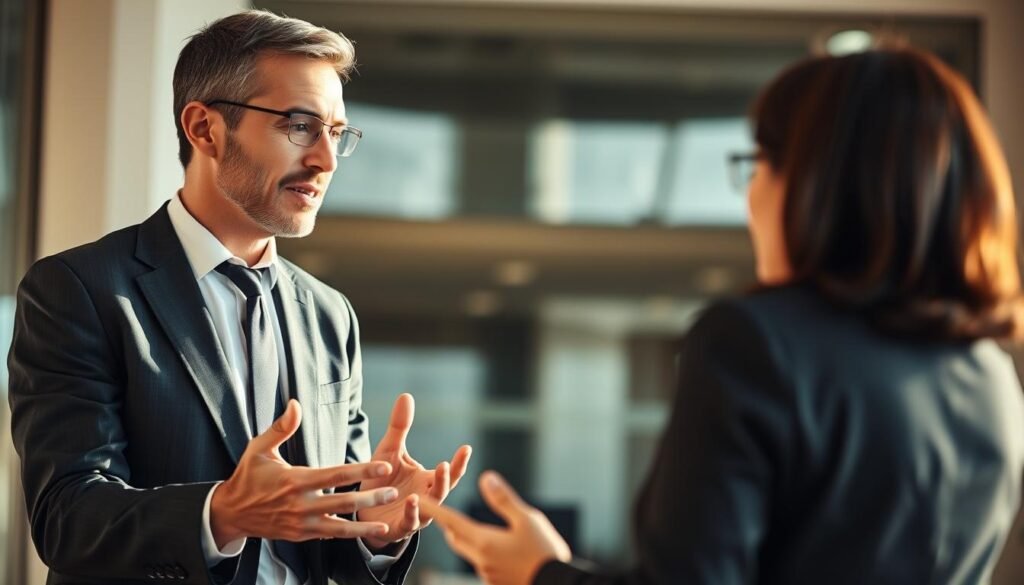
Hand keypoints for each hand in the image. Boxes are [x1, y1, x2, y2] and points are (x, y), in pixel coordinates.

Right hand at [210, 400, 398, 547]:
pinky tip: (363, 533)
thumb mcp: (259, 448)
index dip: (362, 471)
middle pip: (343, 503)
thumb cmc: (247, 477)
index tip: (384, 466)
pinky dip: (346, 536)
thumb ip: (281, 427)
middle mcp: (300, 504)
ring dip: (363, 526)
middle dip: (370, 498)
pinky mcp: (299, 535)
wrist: (230, 513)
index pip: (336, 475)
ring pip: (338, 526)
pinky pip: (327, 536)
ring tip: (385, 524)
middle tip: (393, 491)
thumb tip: (295, 404)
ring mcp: (300, 523)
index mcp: (295, 480)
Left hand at [358, 393, 471, 548]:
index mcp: (427, 480)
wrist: (363, 509)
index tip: (466, 448)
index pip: (449, 472)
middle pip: (442, 491)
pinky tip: (409, 504)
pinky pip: (408, 523)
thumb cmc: (383, 479)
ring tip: (420, 493)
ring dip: (427, 503)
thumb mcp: (390, 450)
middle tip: (444, 465)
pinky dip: (410, 515)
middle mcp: (426, 498)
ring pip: (428, 511)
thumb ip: (400, 427)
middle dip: (445, 480)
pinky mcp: (399, 527)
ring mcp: (415, 515)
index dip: (459, 462)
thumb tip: (407, 395)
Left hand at [421, 471, 571, 584]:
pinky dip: (484, 550)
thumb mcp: (527, 520)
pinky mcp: (498, 581)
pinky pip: (485, 563)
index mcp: (484, 541)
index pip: (451, 521)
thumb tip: (485, 478)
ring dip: (467, 538)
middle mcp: (481, 559)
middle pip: (456, 539)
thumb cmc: (544, 552)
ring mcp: (488, 573)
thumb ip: (504, 500)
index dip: (434, 509)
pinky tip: (500, 548)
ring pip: (470, 552)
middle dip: (449, 524)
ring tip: (473, 526)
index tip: (419, 500)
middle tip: (444, 512)